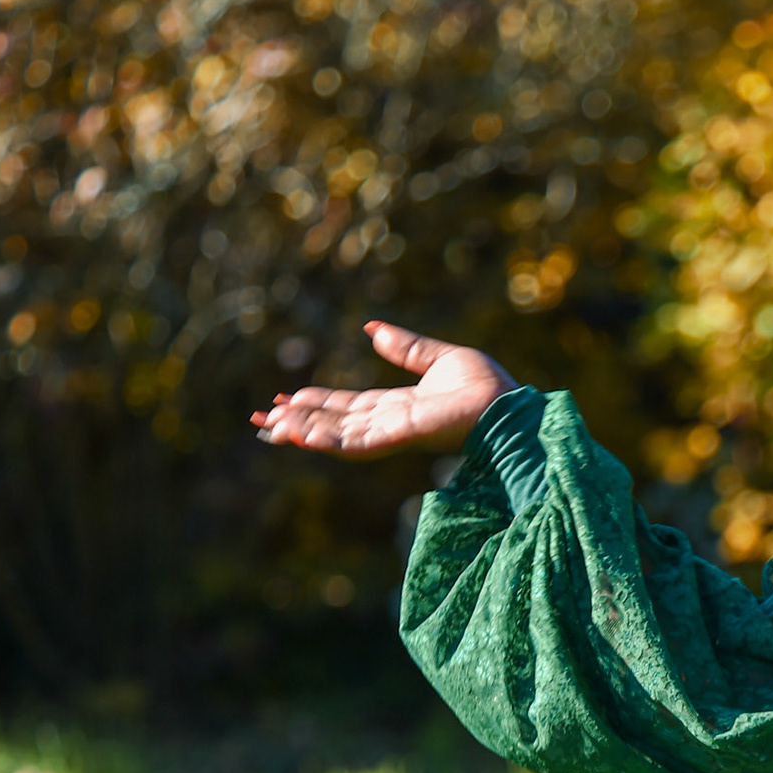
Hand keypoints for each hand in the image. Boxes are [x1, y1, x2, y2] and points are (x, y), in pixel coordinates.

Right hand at [250, 322, 518, 458]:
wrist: (510, 407)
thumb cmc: (487, 387)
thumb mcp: (439, 357)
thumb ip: (405, 348)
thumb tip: (371, 330)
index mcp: (398, 406)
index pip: (348, 407)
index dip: (316, 404)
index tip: (285, 399)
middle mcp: (390, 423)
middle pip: (335, 424)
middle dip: (298, 423)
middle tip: (262, 421)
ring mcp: (393, 433)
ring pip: (338, 436)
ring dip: (302, 433)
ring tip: (270, 430)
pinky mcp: (400, 437)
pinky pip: (355, 442)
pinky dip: (325, 440)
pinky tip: (298, 437)